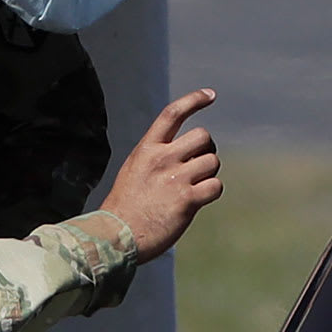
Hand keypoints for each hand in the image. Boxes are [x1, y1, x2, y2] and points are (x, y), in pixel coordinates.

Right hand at [99, 89, 223, 263]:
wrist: (116, 236)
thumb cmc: (124, 207)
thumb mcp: (134, 171)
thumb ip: (156, 158)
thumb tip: (184, 156)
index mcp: (147, 149)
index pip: (172, 113)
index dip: (194, 100)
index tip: (210, 95)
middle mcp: (162, 159)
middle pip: (203, 137)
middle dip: (207, 149)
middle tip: (199, 165)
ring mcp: (175, 178)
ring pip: (213, 161)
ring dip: (210, 173)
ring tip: (195, 186)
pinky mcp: (187, 200)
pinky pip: (215, 186)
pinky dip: (212, 192)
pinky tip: (199, 200)